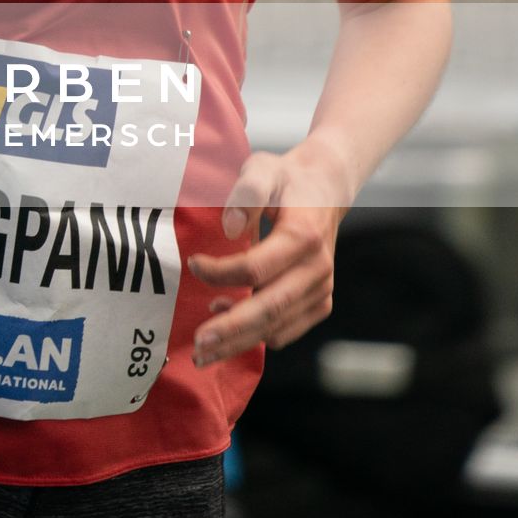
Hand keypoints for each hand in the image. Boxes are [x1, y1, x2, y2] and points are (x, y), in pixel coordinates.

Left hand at [189, 137, 350, 365]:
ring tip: (205, 349)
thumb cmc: (287, 180)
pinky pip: (286, 330)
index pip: (256, 268)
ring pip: (277, 327)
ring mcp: (321, 289)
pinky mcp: (319, 303)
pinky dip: (258, 335)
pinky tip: (230, 323)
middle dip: (231, 330)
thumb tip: (229, 230)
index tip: (193, 265)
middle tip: (199, 345)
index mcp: (304, 236)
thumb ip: (246, 193)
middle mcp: (317, 269)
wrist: (324, 189)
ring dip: (240, 341)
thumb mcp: (263, 169)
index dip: (221, 273)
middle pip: (269, 309)